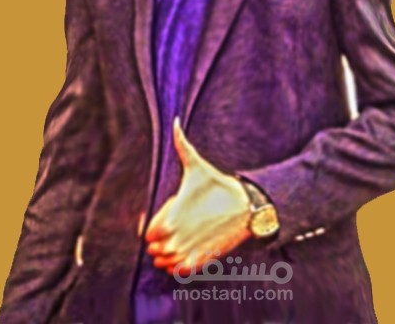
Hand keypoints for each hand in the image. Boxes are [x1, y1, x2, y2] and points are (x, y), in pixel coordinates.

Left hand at [144, 118, 251, 273]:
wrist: (247, 209)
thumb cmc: (218, 186)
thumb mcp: (197, 166)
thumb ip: (181, 144)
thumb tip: (174, 121)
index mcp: (170, 218)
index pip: (147, 234)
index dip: (155, 224)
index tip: (169, 214)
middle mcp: (175, 239)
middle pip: (154, 249)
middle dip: (161, 239)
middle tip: (177, 225)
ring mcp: (188, 253)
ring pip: (165, 263)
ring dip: (168, 254)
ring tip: (182, 237)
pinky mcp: (200, 263)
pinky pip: (178, 272)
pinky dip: (178, 266)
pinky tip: (187, 250)